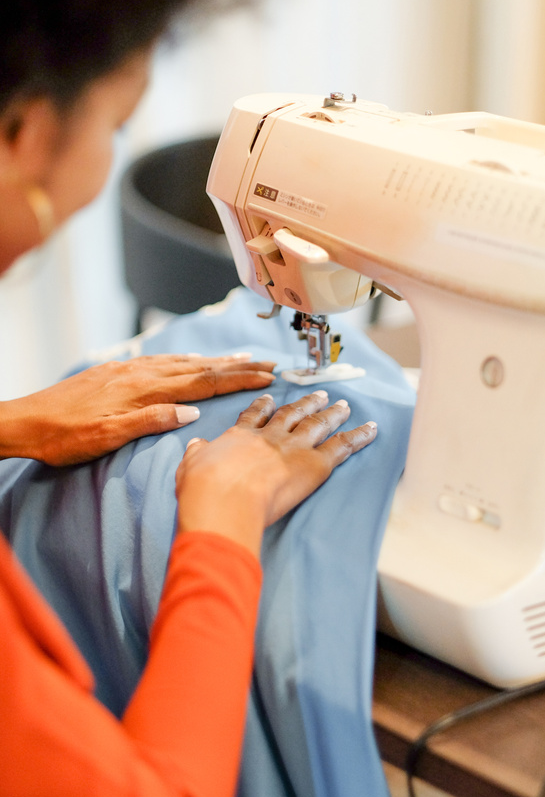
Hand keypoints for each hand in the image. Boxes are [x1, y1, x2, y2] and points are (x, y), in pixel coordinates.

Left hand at [0, 353, 275, 464]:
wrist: (25, 421)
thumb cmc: (64, 437)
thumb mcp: (107, 436)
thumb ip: (150, 421)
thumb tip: (191, 410)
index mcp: (143, 390)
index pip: (201, 382)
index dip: (237, 378)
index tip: (266, 376)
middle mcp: (140, 374)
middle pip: (198, 367)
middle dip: (236, 366)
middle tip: (268, 363)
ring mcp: (128, 370)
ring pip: (182, 362)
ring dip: (214, 361)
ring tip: (241, 359)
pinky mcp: (117, 371)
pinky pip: (162, 361)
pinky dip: (185, 360)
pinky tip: (190, 361)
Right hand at [175, 390, 377, 555]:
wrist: (225, 499)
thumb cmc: (203, 489)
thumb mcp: (190, 467)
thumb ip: (197, 454)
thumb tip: (197, 446)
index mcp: (240, 436)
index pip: (255, 416)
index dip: (265, 407)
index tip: (272, 401)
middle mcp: (270, 436)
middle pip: (292, 415)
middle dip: (306, 403)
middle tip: (319, 394)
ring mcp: (294, 447)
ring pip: (318, 424)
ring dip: (332, 412)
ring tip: (343, 405)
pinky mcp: (315, 464)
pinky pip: (342, 446)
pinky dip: (359, 436)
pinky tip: (371, 428)